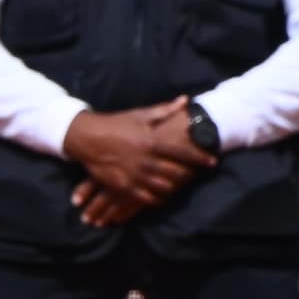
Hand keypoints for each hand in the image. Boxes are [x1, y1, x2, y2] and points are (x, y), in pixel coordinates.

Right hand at [58, 102, 199, 214]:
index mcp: (152, 142)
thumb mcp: (140, 114)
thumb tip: (186, 101)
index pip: (184, 153)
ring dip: (175, 186)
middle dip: (189, 175)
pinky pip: (147, 198)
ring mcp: (134, 175)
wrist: (85, 137)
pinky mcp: (124, 186)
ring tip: (180, 184)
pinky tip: (163, 194)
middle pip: (177, 173)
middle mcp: (145, 160)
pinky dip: (158, 198)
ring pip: (164, 187)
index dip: (201, 158)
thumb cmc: (116, 123)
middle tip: (196, 175)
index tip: (213, 161)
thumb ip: (165, 110)